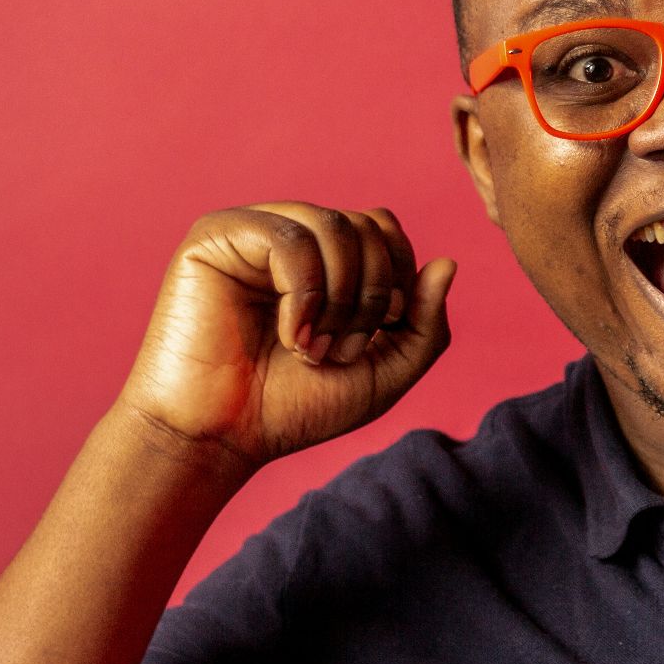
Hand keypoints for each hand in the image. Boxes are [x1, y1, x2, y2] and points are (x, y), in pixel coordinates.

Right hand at [116, 202, 457, 471]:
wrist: (220, 438)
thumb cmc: (293, 407)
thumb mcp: (385, 371)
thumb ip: (426, 323)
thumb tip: (448, 262)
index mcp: (325, 259)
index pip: (383, 227)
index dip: (398, 275)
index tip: (383, 331)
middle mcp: (291, 237)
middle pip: (367, 225)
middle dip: (372, 294)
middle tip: (341, 351)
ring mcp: (252, 232)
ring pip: (335, 225)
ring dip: (340, 298)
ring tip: (313, 349)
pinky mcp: (216, 237)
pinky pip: (289, 238)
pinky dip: (304, 293)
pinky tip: (290, 336)